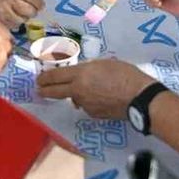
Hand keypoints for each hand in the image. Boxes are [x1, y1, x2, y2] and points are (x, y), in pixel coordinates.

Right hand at [0, 0, 42, 28]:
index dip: (39, 2)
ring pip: (22, 20)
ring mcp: (2, 11)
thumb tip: (36, 1)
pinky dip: (14, 22)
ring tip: (17, 12)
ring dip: (23, 17)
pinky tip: (9, 16)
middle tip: (30, 9)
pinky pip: (13, 25)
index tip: (40, 4)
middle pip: (30, 10)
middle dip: (32, 10)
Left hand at [37, 59, 157, 118]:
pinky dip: (90, 102)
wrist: (139, 97)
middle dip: (45, 90)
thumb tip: (80, 78)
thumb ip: (88, 70)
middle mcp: (78, 91)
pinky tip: (103, 98)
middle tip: (39, 89)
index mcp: (80, 74)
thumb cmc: (125, 74)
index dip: (45, 77)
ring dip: (76, 95)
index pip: (56, 76)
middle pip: (55, 92)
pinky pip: (87, 106)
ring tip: (93, 88)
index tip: (39, 79)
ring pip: (74, 99)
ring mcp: (85, 105)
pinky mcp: (93, 114)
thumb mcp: (104, 64)